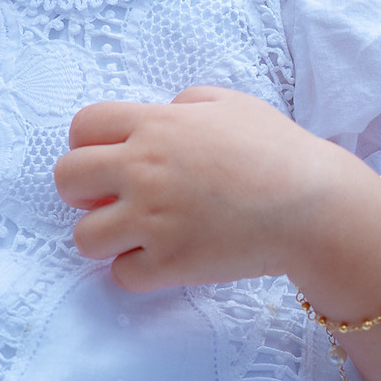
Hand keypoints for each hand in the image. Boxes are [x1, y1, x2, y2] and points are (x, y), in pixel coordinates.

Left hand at [54, 86, 342, 290]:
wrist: (314, 206)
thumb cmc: (278, 150)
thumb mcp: (231, 104)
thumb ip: (185, 104)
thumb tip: (162, 114)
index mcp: (156, 126)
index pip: (83, 126)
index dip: (87, 143)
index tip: (106, 160)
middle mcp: (144, 169)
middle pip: (66, 178)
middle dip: (81, 190)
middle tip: (110, 198)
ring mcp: (154, 219)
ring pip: (84, 236)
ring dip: (104, 237)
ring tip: (135, 235)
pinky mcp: (170, 263)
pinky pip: (120, 276)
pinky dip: (136, 271)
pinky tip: (162, 259)